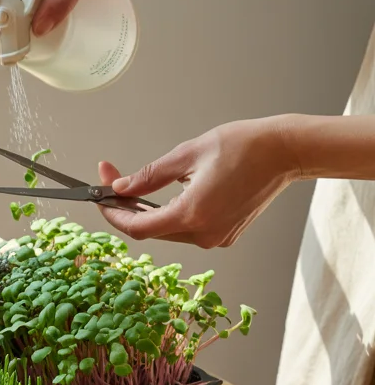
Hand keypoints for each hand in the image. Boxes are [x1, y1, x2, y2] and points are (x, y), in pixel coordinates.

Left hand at [96, 117, 298, 248]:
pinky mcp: (226, 234)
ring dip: (149, 211)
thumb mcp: (187, 155)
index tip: (99, 196)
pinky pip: (188, 229)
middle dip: (128, 207)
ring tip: (136, 185)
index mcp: (193, 215)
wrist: (284, 152)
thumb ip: (149, 176)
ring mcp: (217, 238)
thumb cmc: (242, 146)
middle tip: (112, 178)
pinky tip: (167, 193)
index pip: (138, 227)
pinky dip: (172, 213)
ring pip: (169, 230)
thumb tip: (120, 186)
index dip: (113, 214)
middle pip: (151, 230)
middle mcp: (205, 234)